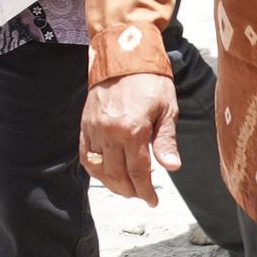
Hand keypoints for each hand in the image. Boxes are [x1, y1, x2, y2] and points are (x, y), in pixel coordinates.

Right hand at [79, 74, 179, 206]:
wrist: (123, 55)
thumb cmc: (149, 81)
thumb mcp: (167, 109)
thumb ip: (166, 141)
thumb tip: (172, 167)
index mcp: (133, 129)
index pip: (138, 171)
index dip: (146, 190)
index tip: (152, 201)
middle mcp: (109, 131)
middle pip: (117, 175)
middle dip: (131, 191)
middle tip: (141, 196)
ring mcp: (94, 128)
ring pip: (99, 168)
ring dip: (112, 184)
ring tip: (126, 189)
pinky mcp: (85, 124)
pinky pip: (86, 155)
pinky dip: (95, 169)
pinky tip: (106, 174)